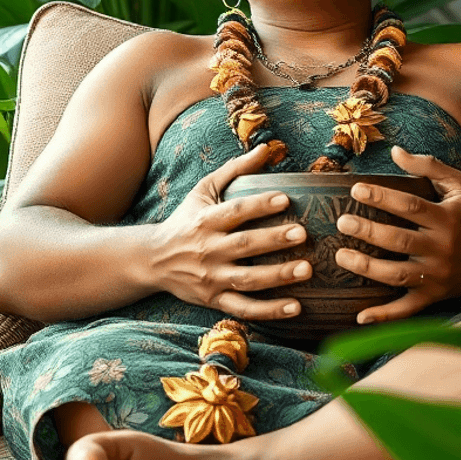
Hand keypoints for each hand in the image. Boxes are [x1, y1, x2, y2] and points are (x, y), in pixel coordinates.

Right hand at [150, 144, 310, 320]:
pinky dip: (269, 311)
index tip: (285, 199)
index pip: (235, 211)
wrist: (154, 259)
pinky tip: (296, 307)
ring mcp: (211, 278)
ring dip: (277, 276)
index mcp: (206, 220)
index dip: (259, 205)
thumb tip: (266, 148)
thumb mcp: (204, 190)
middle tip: (302, 234)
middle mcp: (207, 250)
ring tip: (306, 269)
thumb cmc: (186, 219)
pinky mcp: (214, 300)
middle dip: (273, 240)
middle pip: (243, 245)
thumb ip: (235, 169)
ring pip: (247, 280)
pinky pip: (244, 309)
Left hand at [335, 145, 460, 323]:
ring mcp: (438, 275)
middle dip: (368, 231)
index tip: (356, 189)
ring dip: (367, 267)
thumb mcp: (459, 185)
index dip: (382, 197)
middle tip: (342, 221)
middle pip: (399, 240)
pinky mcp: (435, 296)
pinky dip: (385, 315)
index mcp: (447, 218)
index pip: (409, 206)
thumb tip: (395, 151)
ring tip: (341, 255)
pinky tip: (360, 316)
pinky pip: (408, 309)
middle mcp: (442, 248)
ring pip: (398, 274)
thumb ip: (428, 166)